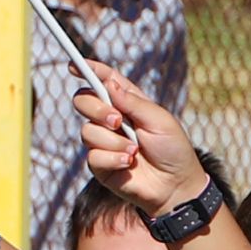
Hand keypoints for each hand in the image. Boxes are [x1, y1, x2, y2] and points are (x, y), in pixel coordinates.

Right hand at [80, 60, 208, 210]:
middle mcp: (111, 119)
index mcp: (127, 102)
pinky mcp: (100, 164)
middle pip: (83, 101)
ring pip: (87, 131)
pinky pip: (93, 156)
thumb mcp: (159, 119)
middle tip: (117, 120)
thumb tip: (109, 84)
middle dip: (97, 108)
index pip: (104, 80)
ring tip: (134, 151)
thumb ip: (132, 102)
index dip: (89, 70)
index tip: (75, 65)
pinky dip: (113, 158)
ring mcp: (103, 141)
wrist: (175, 185)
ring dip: (113, 141)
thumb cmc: (172, 149)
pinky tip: (128, 163)